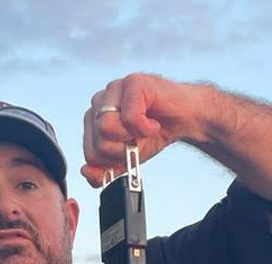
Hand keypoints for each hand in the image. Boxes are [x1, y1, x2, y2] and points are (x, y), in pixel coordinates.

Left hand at [81, 74, 200, 187]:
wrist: (184, 119)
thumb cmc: (154, 135)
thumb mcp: (126, 160)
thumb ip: (104, 171)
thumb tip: (86, 171)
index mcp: (93, 119)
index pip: (90, 153)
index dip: (113, 160)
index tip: (130, 149)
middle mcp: (99, 101)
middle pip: (97, 144)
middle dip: (122, 151)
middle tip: (139, 140)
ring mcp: (114, 89)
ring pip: (105, 128)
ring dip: (132, 138)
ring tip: (144, 129)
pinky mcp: (132, 83)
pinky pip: (129, 118)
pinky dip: (145, 128)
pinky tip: (153, 122)